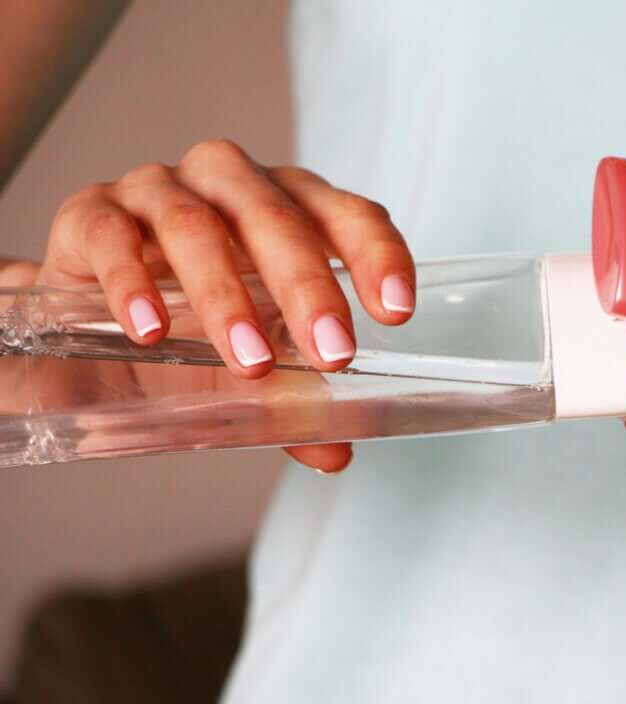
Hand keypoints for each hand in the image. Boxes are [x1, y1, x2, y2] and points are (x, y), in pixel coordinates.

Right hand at [36, 139, 415, 471]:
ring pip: (195, 224)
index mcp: (288, 209)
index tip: (397, 310)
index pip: (347, 214)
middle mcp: (228, 186)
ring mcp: (156, 191)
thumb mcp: (246, 369)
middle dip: (308, 287)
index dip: (377, 254)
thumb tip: (335, 451)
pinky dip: (132, 283)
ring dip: (226, 296)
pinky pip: (111, 234)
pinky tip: (150, 331)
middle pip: (275, 217)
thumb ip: (291, 405)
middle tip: (332, 353)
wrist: (84, 329)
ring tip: (250, 363)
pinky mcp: (90, 214)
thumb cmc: (187, 330)